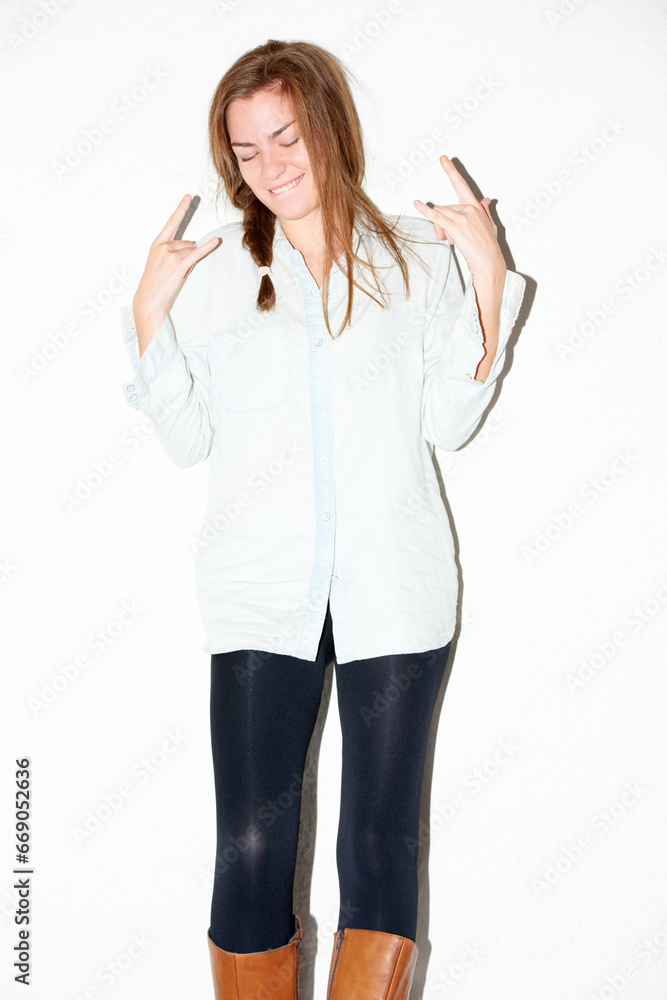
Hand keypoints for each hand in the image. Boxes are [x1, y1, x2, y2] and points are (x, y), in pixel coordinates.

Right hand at [132, 194, 221, 337]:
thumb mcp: (158, 262)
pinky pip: (197, 253)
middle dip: (186, 257)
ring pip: (191, 252)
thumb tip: (190, 247)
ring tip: (175, 275)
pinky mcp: (179, 265)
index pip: (171, 222)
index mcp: (157, 244)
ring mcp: (171, 255)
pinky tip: (216, 240)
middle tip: (173, 272)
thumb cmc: (155, 283)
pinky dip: (208, 247)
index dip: (181, 209)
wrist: (148, 299)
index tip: (188, 196)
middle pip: (187, 243)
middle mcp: (163, 246)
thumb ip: (172, 251)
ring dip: (189, 264)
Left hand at [414, 155, 505, 283]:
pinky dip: (425, 211)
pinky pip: (436, 216)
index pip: (461, 184)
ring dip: (440, 229)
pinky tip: (417, 204)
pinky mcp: (455, 227)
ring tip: (450, 240)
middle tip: (447, 238)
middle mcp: (469, 208)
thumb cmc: (488, 247)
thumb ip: (485, 210)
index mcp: (475, 206)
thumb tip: (486, 199)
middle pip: (444, 207)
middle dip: (442, 222)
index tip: (443, 159)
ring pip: (441, 214)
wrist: (489, 262)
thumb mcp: (490, 225)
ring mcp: (462, 217)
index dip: (451, 171)